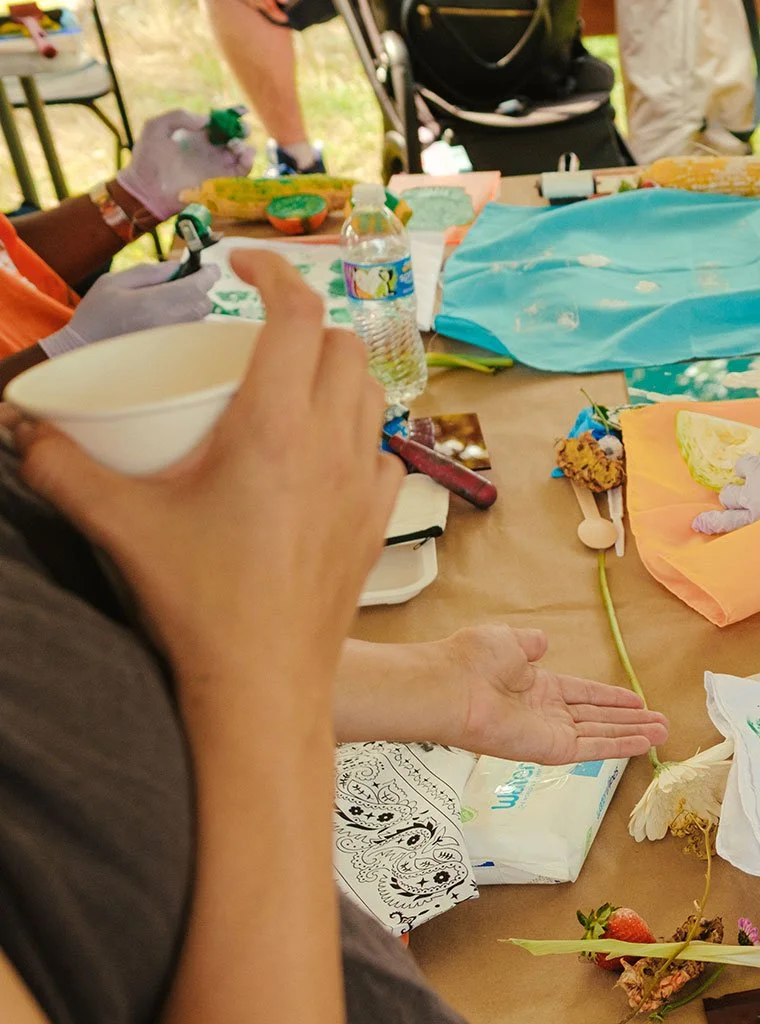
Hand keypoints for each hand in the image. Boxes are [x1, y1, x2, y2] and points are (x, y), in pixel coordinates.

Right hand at [13, 250, 399, 711]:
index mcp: (278, 428)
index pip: (301, 314)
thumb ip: (58, 465)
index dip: (276, 270)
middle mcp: (334, 447)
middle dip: (306, 323)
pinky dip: (359, 435)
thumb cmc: (199, 606)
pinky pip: (384, 454)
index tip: (243, 262)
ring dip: (337, 376)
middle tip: (257, 331)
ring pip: (373, 398)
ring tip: (288, 386)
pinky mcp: (377, 524)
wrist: (262, 684)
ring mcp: (364, 487)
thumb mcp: (115, 523)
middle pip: (345, 347)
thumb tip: (20, 427)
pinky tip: (321, 453)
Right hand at [39, 259, 218, 355]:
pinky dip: (185, 322)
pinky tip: (163, 320)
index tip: (210, 268)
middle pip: (204, 303)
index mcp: (155, 302)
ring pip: (200, 319)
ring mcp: (175, 341)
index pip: (198, 286)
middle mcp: (171, 323)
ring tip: (163, 305)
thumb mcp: (114, 282)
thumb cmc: (97, 314)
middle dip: (197, 290)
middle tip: (178, 284)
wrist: (86, 350)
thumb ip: (149, 271)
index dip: (208, 274)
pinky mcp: (174, 353)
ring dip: (190, 307)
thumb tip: (178, 265)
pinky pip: (191, 333)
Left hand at [115, 109, 255, 222]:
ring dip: (244, 147)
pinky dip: (248, 162)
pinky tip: (244, 155)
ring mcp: (217, 167)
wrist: (148, 188)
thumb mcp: (157, 127)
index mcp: (196, 137)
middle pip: (233, 138)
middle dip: (240, 131)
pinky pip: (242, 172)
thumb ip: (179, 116)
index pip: (218, 125)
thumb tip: (206, 120)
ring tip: (235, 146)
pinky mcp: (222, 182)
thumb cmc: (148, 158)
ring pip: (241, 155)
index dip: (229, 117)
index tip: (238, 112)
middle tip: (240, 130)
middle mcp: (210, 151)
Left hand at [437, 625, 670, 762]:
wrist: (452, 688)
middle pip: (599, 716)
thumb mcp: (507, 641)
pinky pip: (594, 748)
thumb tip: (544, 643)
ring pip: (602, 733)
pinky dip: (621, 746)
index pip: (584, 694)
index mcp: (538, 686)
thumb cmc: (473, 661)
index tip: (637, 700)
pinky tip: (645, 744)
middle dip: (631, 719)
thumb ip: (530, 645)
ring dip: (634, 733)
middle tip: (661, 721)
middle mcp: (547, 712)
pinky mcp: (552, 750)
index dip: (611, 697)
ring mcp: (551, 733)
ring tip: (664, 732)